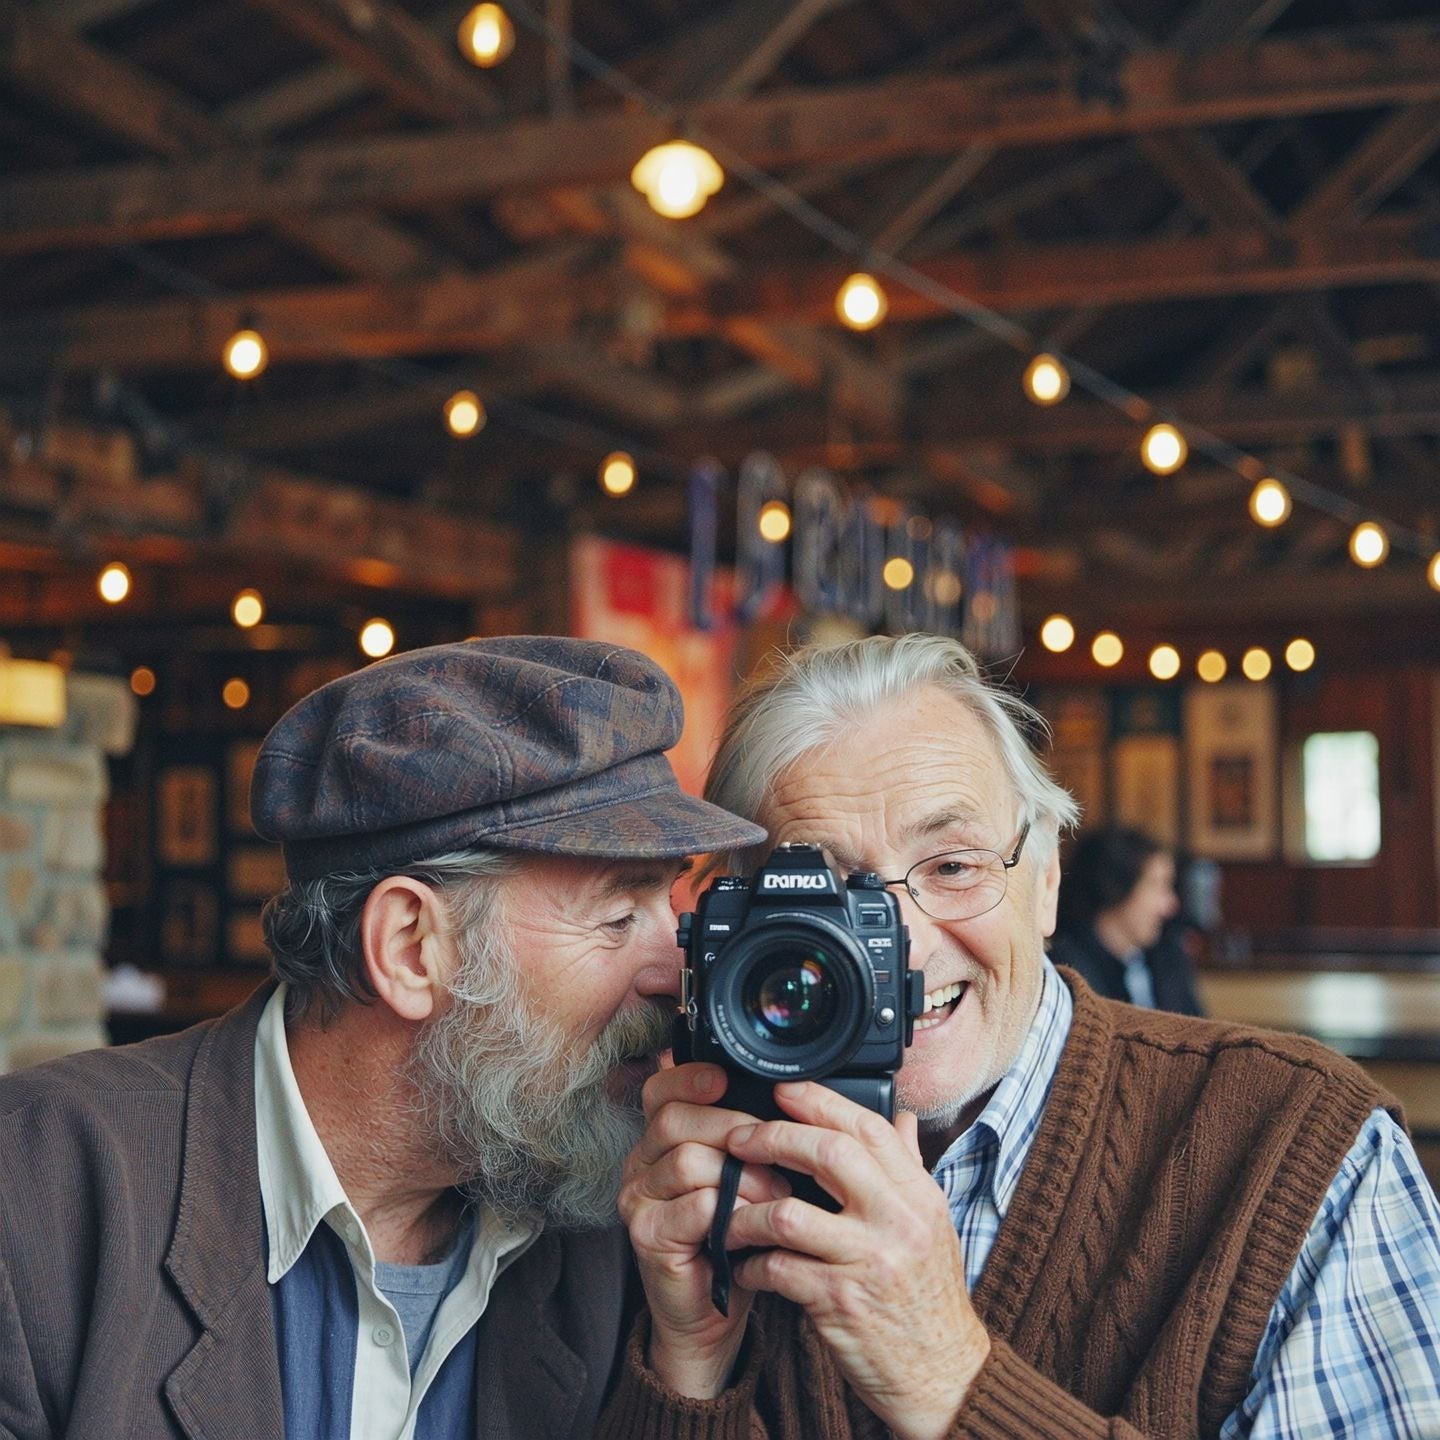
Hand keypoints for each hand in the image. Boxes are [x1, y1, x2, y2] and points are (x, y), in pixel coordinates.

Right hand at [618, 1062, 788, 1398]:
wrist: (713, 1312)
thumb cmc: (733, 1238)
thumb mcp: (740, 1175)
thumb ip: (743, 1136)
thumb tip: (782, 1094)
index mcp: (659, 1139)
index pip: (659, 1089)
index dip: (689, 1077)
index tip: (725, 1079)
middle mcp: (639, 1163)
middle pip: (674, 1119)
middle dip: (732, 1129)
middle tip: (774, 1156)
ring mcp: (637, 1199)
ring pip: (687, 1160)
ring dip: (741, 1175)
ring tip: (773, 1194)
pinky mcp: (646, 1235)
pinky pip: (694, 1205)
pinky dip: (732, 1211)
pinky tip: (753, 1223)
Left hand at [719, 1083, 988, 1439]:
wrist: (945, 1375)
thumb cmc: (932, 1298)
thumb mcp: (933, 1225)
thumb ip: (909, 1167)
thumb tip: (900, 1117)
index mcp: (917, 1196)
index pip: (867, 1127)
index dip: (819, 1100)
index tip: (782, 1089)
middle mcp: (896, 1221)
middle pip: (827, 1153)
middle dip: (773, 1137)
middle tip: (738, 1139)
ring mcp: (868, 1261)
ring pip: (787, 1213)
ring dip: (746, 1211)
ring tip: (730, 1215)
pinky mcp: (839, 1302)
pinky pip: (777, 1269)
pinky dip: (751, 1264)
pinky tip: (744, 1265)